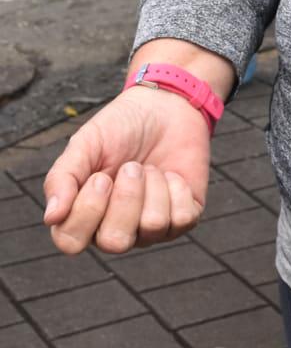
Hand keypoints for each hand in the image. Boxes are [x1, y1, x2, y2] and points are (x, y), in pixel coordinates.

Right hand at [42, 87, 211, 255]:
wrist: (165, 105)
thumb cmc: (120, 127)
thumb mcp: (85, 143)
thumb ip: (62, 177)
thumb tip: (52, 217)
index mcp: (84, 217)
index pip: (71, 241)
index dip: (88, 209)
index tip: (100, 176)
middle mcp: (115, 230)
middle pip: (115, 242)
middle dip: (126, 197)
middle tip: (131, 167)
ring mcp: (149, 228)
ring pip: (152, 226)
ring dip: (153, 185)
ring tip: (149, 167)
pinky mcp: (182, 219)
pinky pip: (183, 218)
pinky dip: (178, 188)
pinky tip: (172, 174)